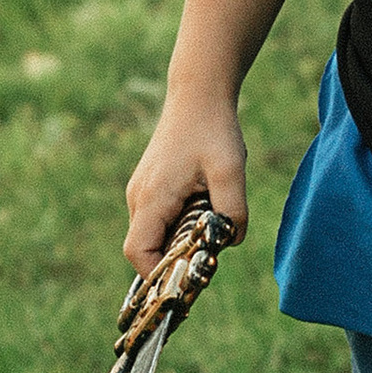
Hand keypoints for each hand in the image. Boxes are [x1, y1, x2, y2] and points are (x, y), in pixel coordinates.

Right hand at [125, 86, 248, 274]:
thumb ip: (233, 212)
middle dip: (172, 260)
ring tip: (208, 225)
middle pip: (144, 248)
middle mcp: (139, 197)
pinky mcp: (150, 186)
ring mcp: (141, 191)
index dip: (158, 273)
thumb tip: (230, 242)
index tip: (187, 276)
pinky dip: (176, 225)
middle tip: (207, 255)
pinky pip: (156, 220)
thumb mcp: (231, 171)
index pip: (138, 252)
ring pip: (151, 234)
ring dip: (176, 241)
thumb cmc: (212, 130)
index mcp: (152, 197)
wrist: (197, 96)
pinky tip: (202, 209)